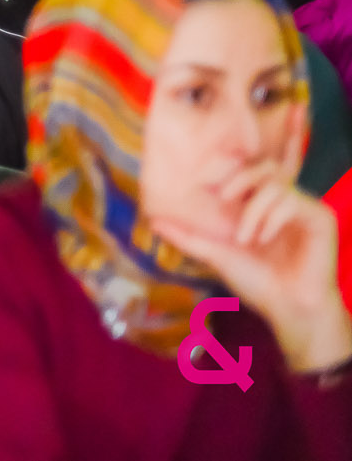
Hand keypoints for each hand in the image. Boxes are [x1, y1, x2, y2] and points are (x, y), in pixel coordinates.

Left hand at [152, 162, 351, 374]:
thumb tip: (153, 222)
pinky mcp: (321, 218)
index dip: (227, 169)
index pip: (246, 170)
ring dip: (254, 210)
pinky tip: (264, 238)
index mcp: (259, 205)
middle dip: (239, 178)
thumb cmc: (256, 282)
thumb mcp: (216, 254)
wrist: (287, 309)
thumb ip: (188, 237)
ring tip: (246, 238)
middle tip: (223, 197)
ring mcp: (303, 208)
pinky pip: (293, 201)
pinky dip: (272, 217)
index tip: (206, 183)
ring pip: (275, 183)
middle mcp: (282, 202)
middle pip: (264, 166)